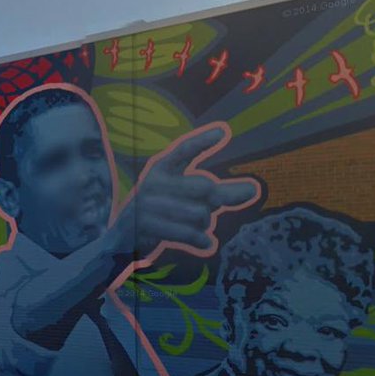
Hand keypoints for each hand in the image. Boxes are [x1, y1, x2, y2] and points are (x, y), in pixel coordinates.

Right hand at [110, 124, 258, 256]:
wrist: (121, 241)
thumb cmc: (163, 214)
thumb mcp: (186, 199)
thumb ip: (217, 193)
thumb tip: (252, 189)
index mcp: (162, 169)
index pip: (184, 151)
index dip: (202, 142)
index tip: (222, 132)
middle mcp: (153, 182)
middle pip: (203, 187)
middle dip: (216, 202)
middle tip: (214, 210)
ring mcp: (148, 205)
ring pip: (198, 213)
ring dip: (204, 225)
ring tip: (199, 230)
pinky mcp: (147, 227)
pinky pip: (187, 233)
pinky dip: (201, 240)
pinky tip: (205, 243)